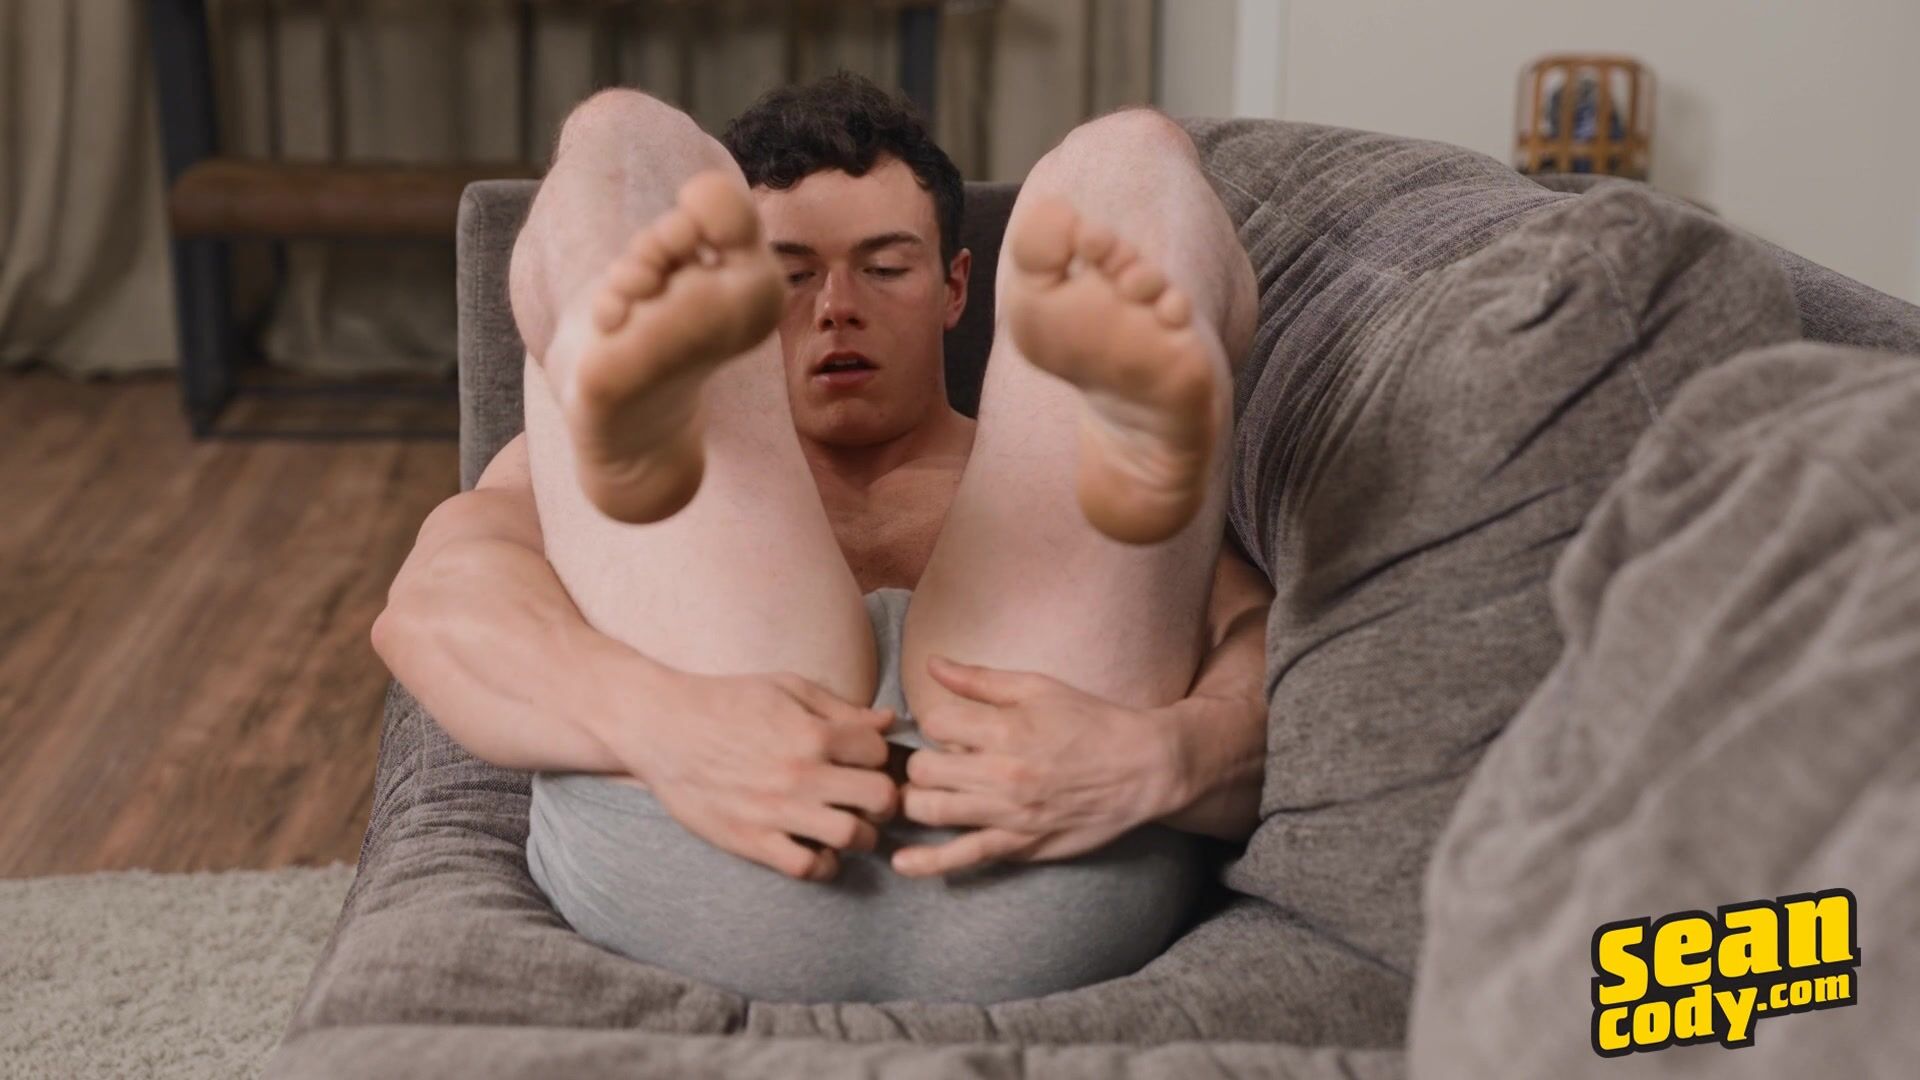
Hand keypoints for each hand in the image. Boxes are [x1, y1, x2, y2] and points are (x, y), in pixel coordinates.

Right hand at [592, 666, 899, 880]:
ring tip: (848, 827)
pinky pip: (807, 867)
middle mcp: (801, 773)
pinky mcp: (750, 839)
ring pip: (852, 836)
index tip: (863, 762)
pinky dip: (823, 864)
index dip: (878, 757)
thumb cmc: (727, 701)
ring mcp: (777, 810)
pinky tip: (818, 849)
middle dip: (883, 799)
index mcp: (813, 732)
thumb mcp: (786, 687)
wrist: (662, 726)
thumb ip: (840, 707)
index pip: (880, 753)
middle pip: (880, 797)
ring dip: (860, 835)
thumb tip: (889, 721)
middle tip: (869, 800)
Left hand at [891, 656, 1182, 876]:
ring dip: (917, 801)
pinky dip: (928, 863)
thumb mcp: (1037, 688)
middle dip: (920, 762)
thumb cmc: (1090, 721)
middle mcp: (1002, 774)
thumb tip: (931, 663)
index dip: (934, 723)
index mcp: (1005, 730)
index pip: (934, 724)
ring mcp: (1009, 815)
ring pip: (931, 811)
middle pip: (923, 770)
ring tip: (925, 793)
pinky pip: (964, 858)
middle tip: (935, 761)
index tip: (948, 727)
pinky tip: (902, 863)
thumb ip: (979, 679)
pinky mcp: (1019, 845)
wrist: (1142, 768)